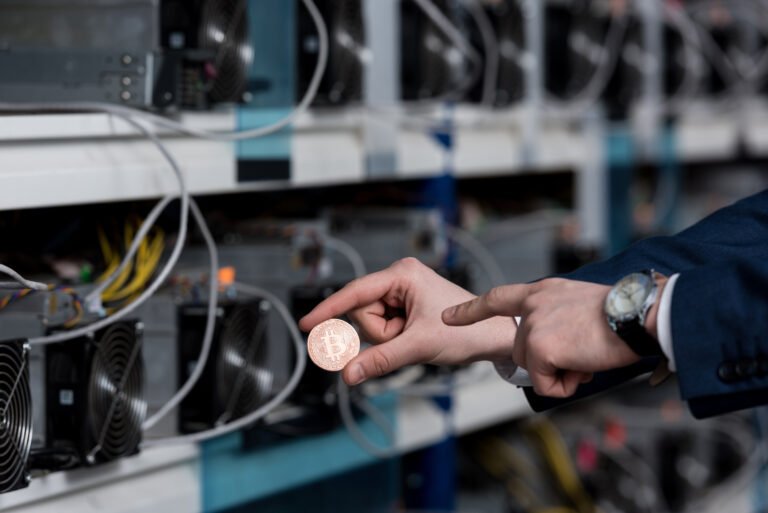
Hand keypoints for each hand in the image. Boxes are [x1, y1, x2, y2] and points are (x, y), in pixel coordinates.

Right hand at [299, 258, 516, 385]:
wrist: (493, 336)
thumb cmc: (464, 332)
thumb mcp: (418, 346)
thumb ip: (380, 359)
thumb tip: (349, 374)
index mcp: (402, 274)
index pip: (355, 293)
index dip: (329, 310)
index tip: (305, 324)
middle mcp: (399, 278)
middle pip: (362, 312)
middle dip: (380, 332)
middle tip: (407, 338)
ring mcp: (401, 292)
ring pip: (371, 323)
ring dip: (389, 337)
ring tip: (415, 337)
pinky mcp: (404, 306)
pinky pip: (383, 327)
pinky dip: (394, 338)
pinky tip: (414, 337)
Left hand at [442, 278, 640, 397]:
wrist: (638, 314)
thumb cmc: (620, 313)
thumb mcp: (578, 305)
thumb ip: (555, 318)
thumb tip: (553, 349)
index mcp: (542, 292)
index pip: (497, 298)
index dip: (471, 310)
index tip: (448, 316)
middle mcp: (532, 306)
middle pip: (520, 350)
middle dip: (547, 362)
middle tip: (582, 353)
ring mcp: (533, 326)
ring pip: (531, 368)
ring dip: (559, 373)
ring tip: (586, 355)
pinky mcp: (539, 348)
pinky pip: (543, 384)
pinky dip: (563, 386)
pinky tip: (584, 367)